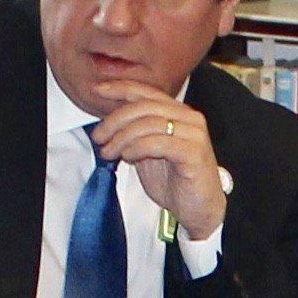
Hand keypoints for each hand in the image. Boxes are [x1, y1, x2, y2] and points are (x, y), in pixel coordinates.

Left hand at [93, 93, 226, 242]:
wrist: (200, 210)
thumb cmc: (175, 182)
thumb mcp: (148, 152)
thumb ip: (134, 135)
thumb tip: (108, 125)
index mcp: (178, 113)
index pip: (147, 92)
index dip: (120, 88)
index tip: (97, 91)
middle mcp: (189, 118)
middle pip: (145, 106)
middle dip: (115, 120)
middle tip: (99, 137)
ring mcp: (194, 134)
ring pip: (149, 123)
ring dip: (122, 138)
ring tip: (109, 152)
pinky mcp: (194, 152)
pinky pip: (159, 143)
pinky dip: (138, 148)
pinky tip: (128, 157)